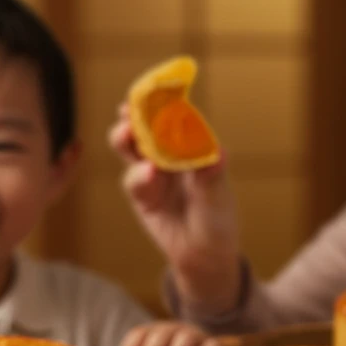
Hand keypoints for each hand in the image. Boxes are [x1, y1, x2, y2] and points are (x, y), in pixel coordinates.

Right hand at [108, 104, 240, 310]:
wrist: (203, 257)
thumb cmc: (217, 221)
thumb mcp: (219, 197)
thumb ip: (212, 176)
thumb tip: (218, 153)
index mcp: (190, 146)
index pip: (174, 116)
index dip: (162, 101)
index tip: (154, 89)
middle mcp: (169, 154)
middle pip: (145, 126)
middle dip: (135, 115)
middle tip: (129, 109)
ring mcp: (152, 173)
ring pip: (131, 148)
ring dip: (126, 138)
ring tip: (128, 133)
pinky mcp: (141, 194)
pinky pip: (134, 180)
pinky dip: (139, 175)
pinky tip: (148, 172)